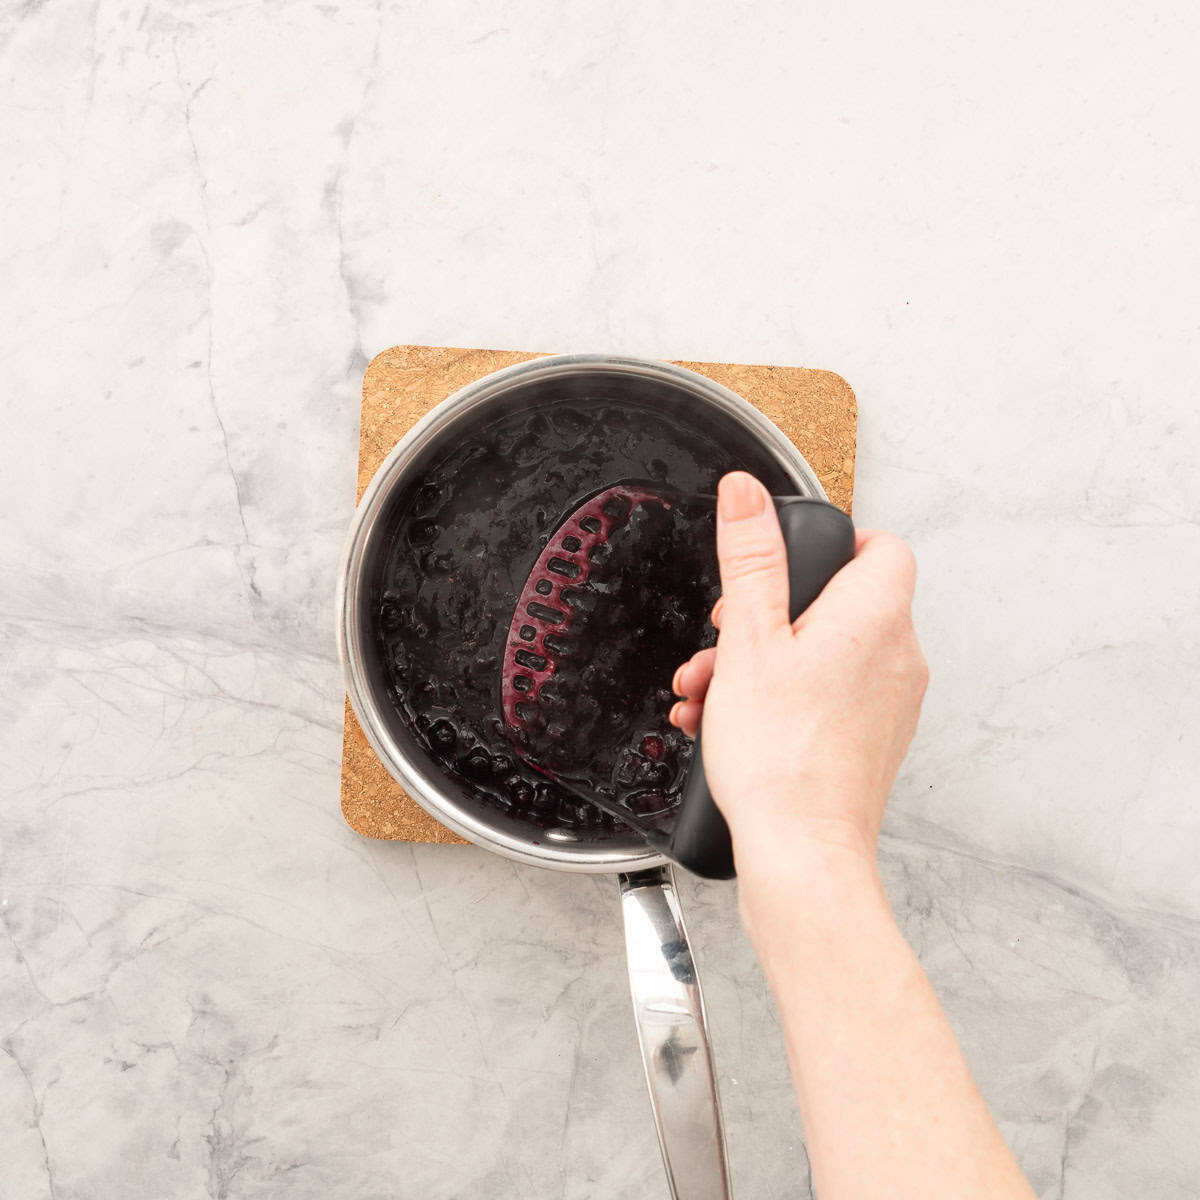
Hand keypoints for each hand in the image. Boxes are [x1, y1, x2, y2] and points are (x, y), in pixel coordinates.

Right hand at [669, 472, 927, 872]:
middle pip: (840, 601)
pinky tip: (730, 720)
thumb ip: (750, 559)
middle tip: (727, 637)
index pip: (882, 545)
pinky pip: (829, 694)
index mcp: (876, 618)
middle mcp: (898, 656)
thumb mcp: (748, 641)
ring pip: (826, 652)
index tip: (784, 562)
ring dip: (763, 660)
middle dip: (769, 614)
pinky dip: (782, 695)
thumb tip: (748, 493)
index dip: (831, 544)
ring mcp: (890, 702)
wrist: (801, 852)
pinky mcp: (872, 739)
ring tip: (714, 689)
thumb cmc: (780, 758)